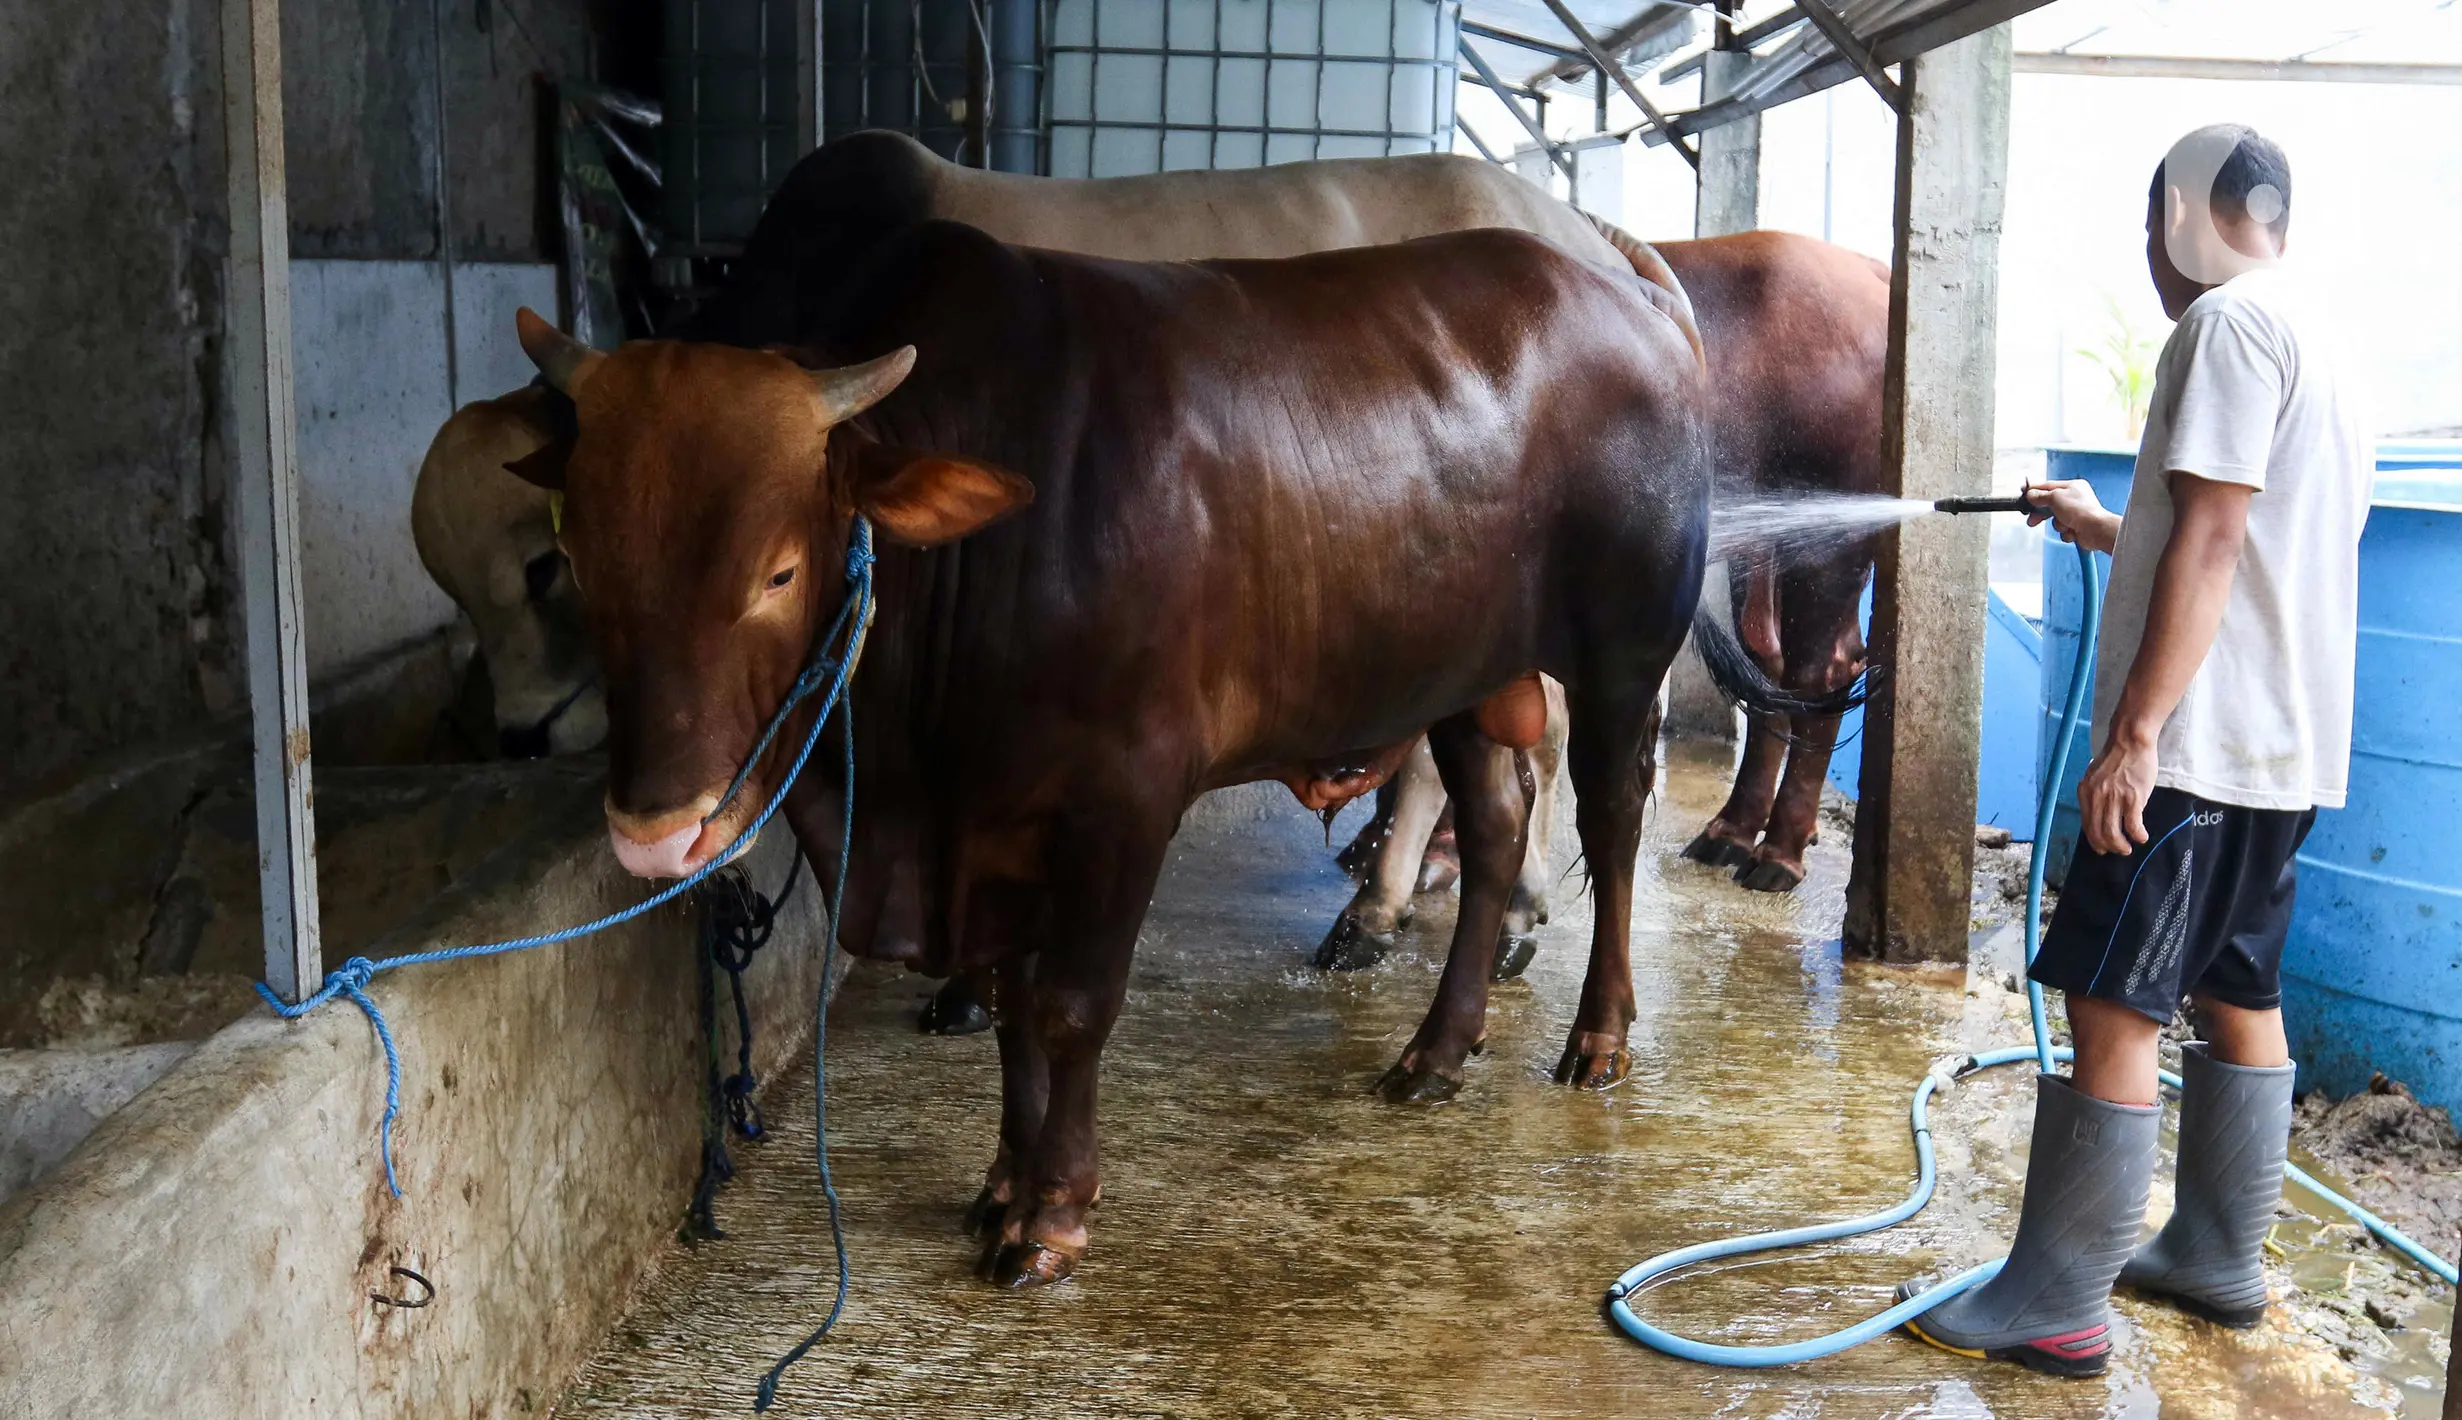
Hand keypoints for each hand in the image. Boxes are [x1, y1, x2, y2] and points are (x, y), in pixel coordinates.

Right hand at [2026, 479, 2119, 554]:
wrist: (2095, 529)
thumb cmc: (2081, 510)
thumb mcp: (2055, 497)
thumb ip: (2040, 495)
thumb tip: (2031, 494)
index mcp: (2072, 486)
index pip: (2048, 486)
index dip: (2035, 491)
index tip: (2024, 495)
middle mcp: (2074, 499)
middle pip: (2050, 505)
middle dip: (2042, 513)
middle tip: (2032, 519)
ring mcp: (2076, 513)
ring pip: (2055, 519)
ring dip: (2057, 524)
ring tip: (2065, 524)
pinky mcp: (2077, 526)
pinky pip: (2063, 529)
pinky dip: (2065, 532)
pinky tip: (2072, 530)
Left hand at [2076, 734, 2157, 855]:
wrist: (2130, 740)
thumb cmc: (2117, 757)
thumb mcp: (2095, 775)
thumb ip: (2095, 794)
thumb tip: (2099, 813)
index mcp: (2085, 792)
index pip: (2086, 824)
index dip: (2094, 840)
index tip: (2101, 847)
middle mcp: (2097, 797)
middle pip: (2098, 832)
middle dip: (2108, 846)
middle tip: (2118, 851)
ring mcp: (2114, 798)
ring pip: (2113, 833)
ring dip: (2121, 845)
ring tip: (2128, 849)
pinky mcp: (2133, 798)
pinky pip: (2133, 825)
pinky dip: (2137, 835)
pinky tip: (2142, 837)